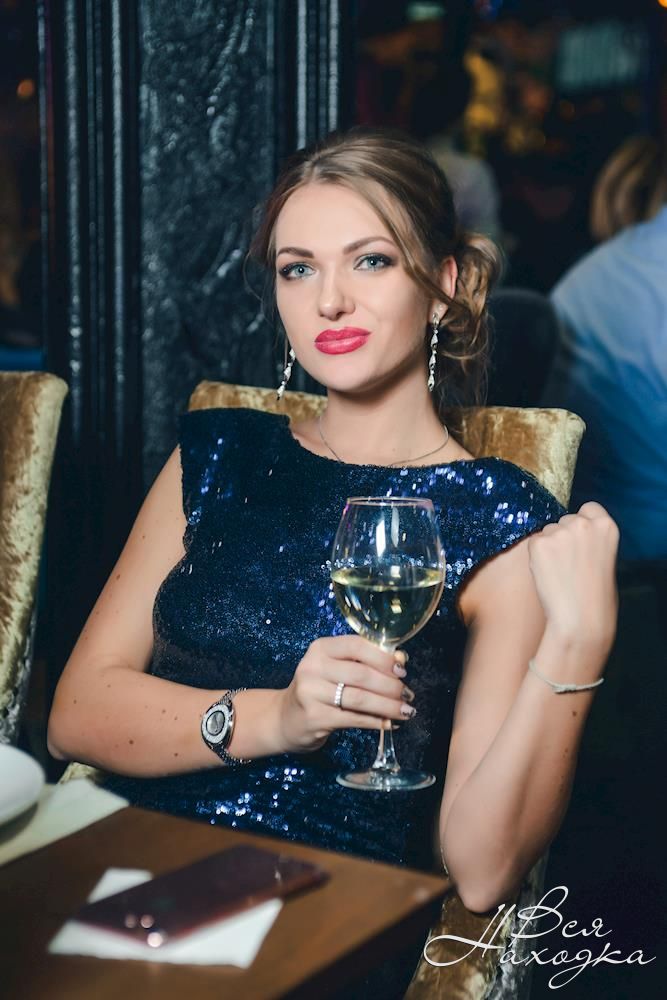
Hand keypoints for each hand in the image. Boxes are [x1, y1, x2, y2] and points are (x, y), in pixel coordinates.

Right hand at [275, 636, 413, 753]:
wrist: (285, 718)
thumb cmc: (319, 688)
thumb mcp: (335, 668)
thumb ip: (364, 662)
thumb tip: (401, 661)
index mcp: (321, 648)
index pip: (357, 646)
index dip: (383, 657)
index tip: (402, 669)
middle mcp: (313, 667)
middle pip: (362, 674)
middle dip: (391, 686)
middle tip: (408, 695)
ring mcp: (311, 693)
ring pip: (360, 698)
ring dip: (388, 706)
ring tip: (406, 711)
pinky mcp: (315, 717)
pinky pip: (354, 719)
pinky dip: (376, 721)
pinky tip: (389, 723)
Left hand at [527, 502, 619, 651]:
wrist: (581, 620)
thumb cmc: (596, 597)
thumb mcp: (604, 558)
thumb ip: (591, 540)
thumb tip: (569, 531)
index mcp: (606, 526)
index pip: (589, 508)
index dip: (582, 522)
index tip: (580, 539)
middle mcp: (583, 523)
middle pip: (565, 519)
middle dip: (563, 536)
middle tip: (568, 565)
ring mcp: (560, 531)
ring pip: (547, 532)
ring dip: (549, 548)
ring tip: (560, 574)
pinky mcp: (539, 543)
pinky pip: (533, 544)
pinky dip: (536, 558)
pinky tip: (548, 575)